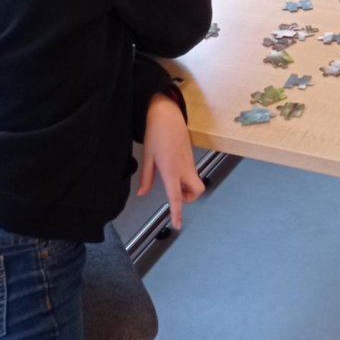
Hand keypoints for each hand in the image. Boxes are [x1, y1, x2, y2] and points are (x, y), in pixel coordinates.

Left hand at [137, 93, 204, 230]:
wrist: (167, 113)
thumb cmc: (155, 134)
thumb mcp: (147, 156)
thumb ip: (146, 177)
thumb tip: (142, 193)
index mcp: (171, 170)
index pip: (176, 196)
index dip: (177, 212)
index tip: (177, 225)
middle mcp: (184, 168)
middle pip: (197, 190)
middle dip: (190, 197)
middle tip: (176, 193)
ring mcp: (189, 161)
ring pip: (195, 181)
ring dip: (187, 187)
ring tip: (172, 179)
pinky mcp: (190, 155)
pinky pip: (192, 172)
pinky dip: (186, 177)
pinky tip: (173, 167)